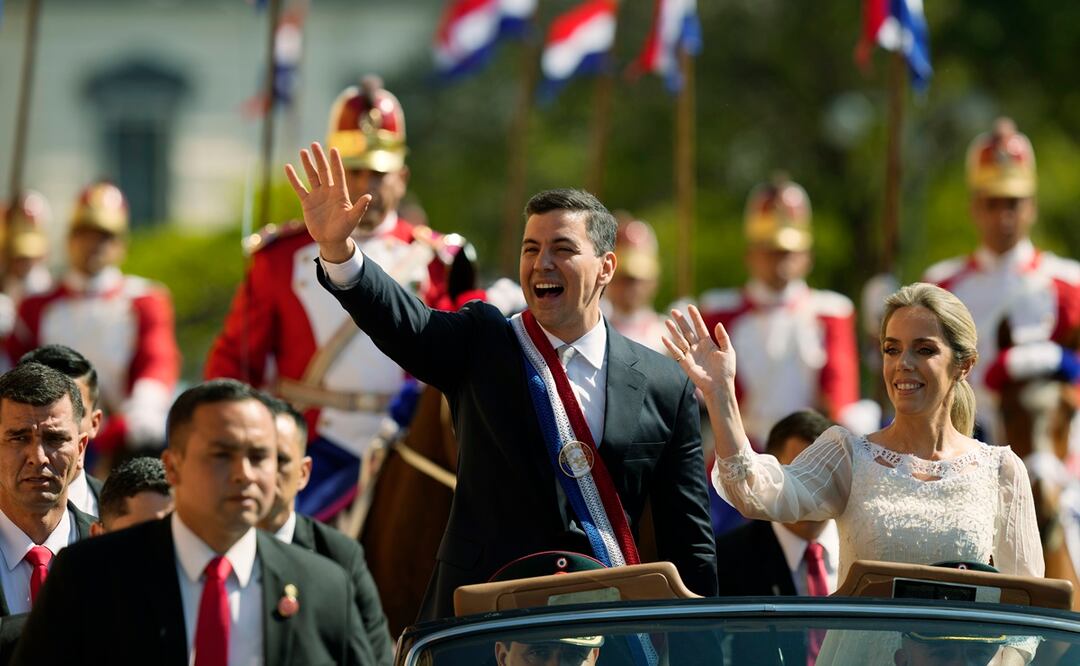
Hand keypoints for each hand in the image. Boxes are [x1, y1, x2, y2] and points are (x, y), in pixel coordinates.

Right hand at [284, 142, 371, 262]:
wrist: (331, 240)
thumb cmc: (344, 229)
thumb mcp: (353, 218)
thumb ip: (360, 207)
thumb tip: (369, 196)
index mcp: (340, 193)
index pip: (338, 174)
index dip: (335, 162)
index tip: (333, 149)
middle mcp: (328, 191)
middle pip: (324, 171)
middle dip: (319, 158)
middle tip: (314, 144)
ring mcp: (317, 196)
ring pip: (312, 176)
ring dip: (307, 164)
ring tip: (303, 151)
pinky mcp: (307, 202)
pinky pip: (299, 188)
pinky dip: (293, 178)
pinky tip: (288, 167)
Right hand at [663, 304, 736, 396]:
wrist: (720, 386)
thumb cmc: (726, 370)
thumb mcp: (728, 351)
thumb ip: (723, 337)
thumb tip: (718, 324)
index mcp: (708, 343)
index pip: (700, 327)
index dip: (695, 317)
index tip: (690, 307)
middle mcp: (697, 347)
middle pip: (687, 331)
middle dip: (681, 321)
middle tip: (674, 310)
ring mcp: (691, 355)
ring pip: (680, 340)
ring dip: (673, 331)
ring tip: (667, 321)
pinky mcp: (685, 363)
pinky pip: (676, 353)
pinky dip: (670, 346)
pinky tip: (664, 338)